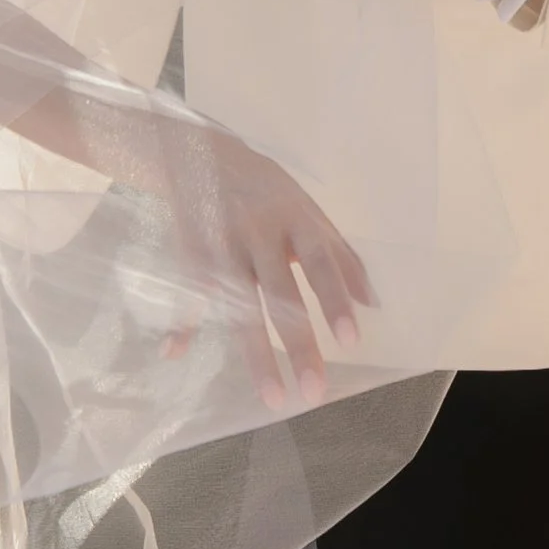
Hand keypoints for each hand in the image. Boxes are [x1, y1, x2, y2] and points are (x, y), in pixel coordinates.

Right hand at [160, 122, 370, 410]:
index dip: (334, 299)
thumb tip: (374, 303)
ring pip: (238, 306)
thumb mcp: (308, 211)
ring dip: (255, 355)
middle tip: (315, 392)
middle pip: (280, 293)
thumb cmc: (268, 192)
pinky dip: (180, 322)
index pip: (318, 261)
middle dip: (298, 344)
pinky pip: (187, 294)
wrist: (199, 151)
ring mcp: (221, 244)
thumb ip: (341, 254)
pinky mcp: (190, 253)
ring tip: (273, 397)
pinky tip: (174, 353)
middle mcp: (257, 231)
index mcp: (293, 217)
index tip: (351, 340)